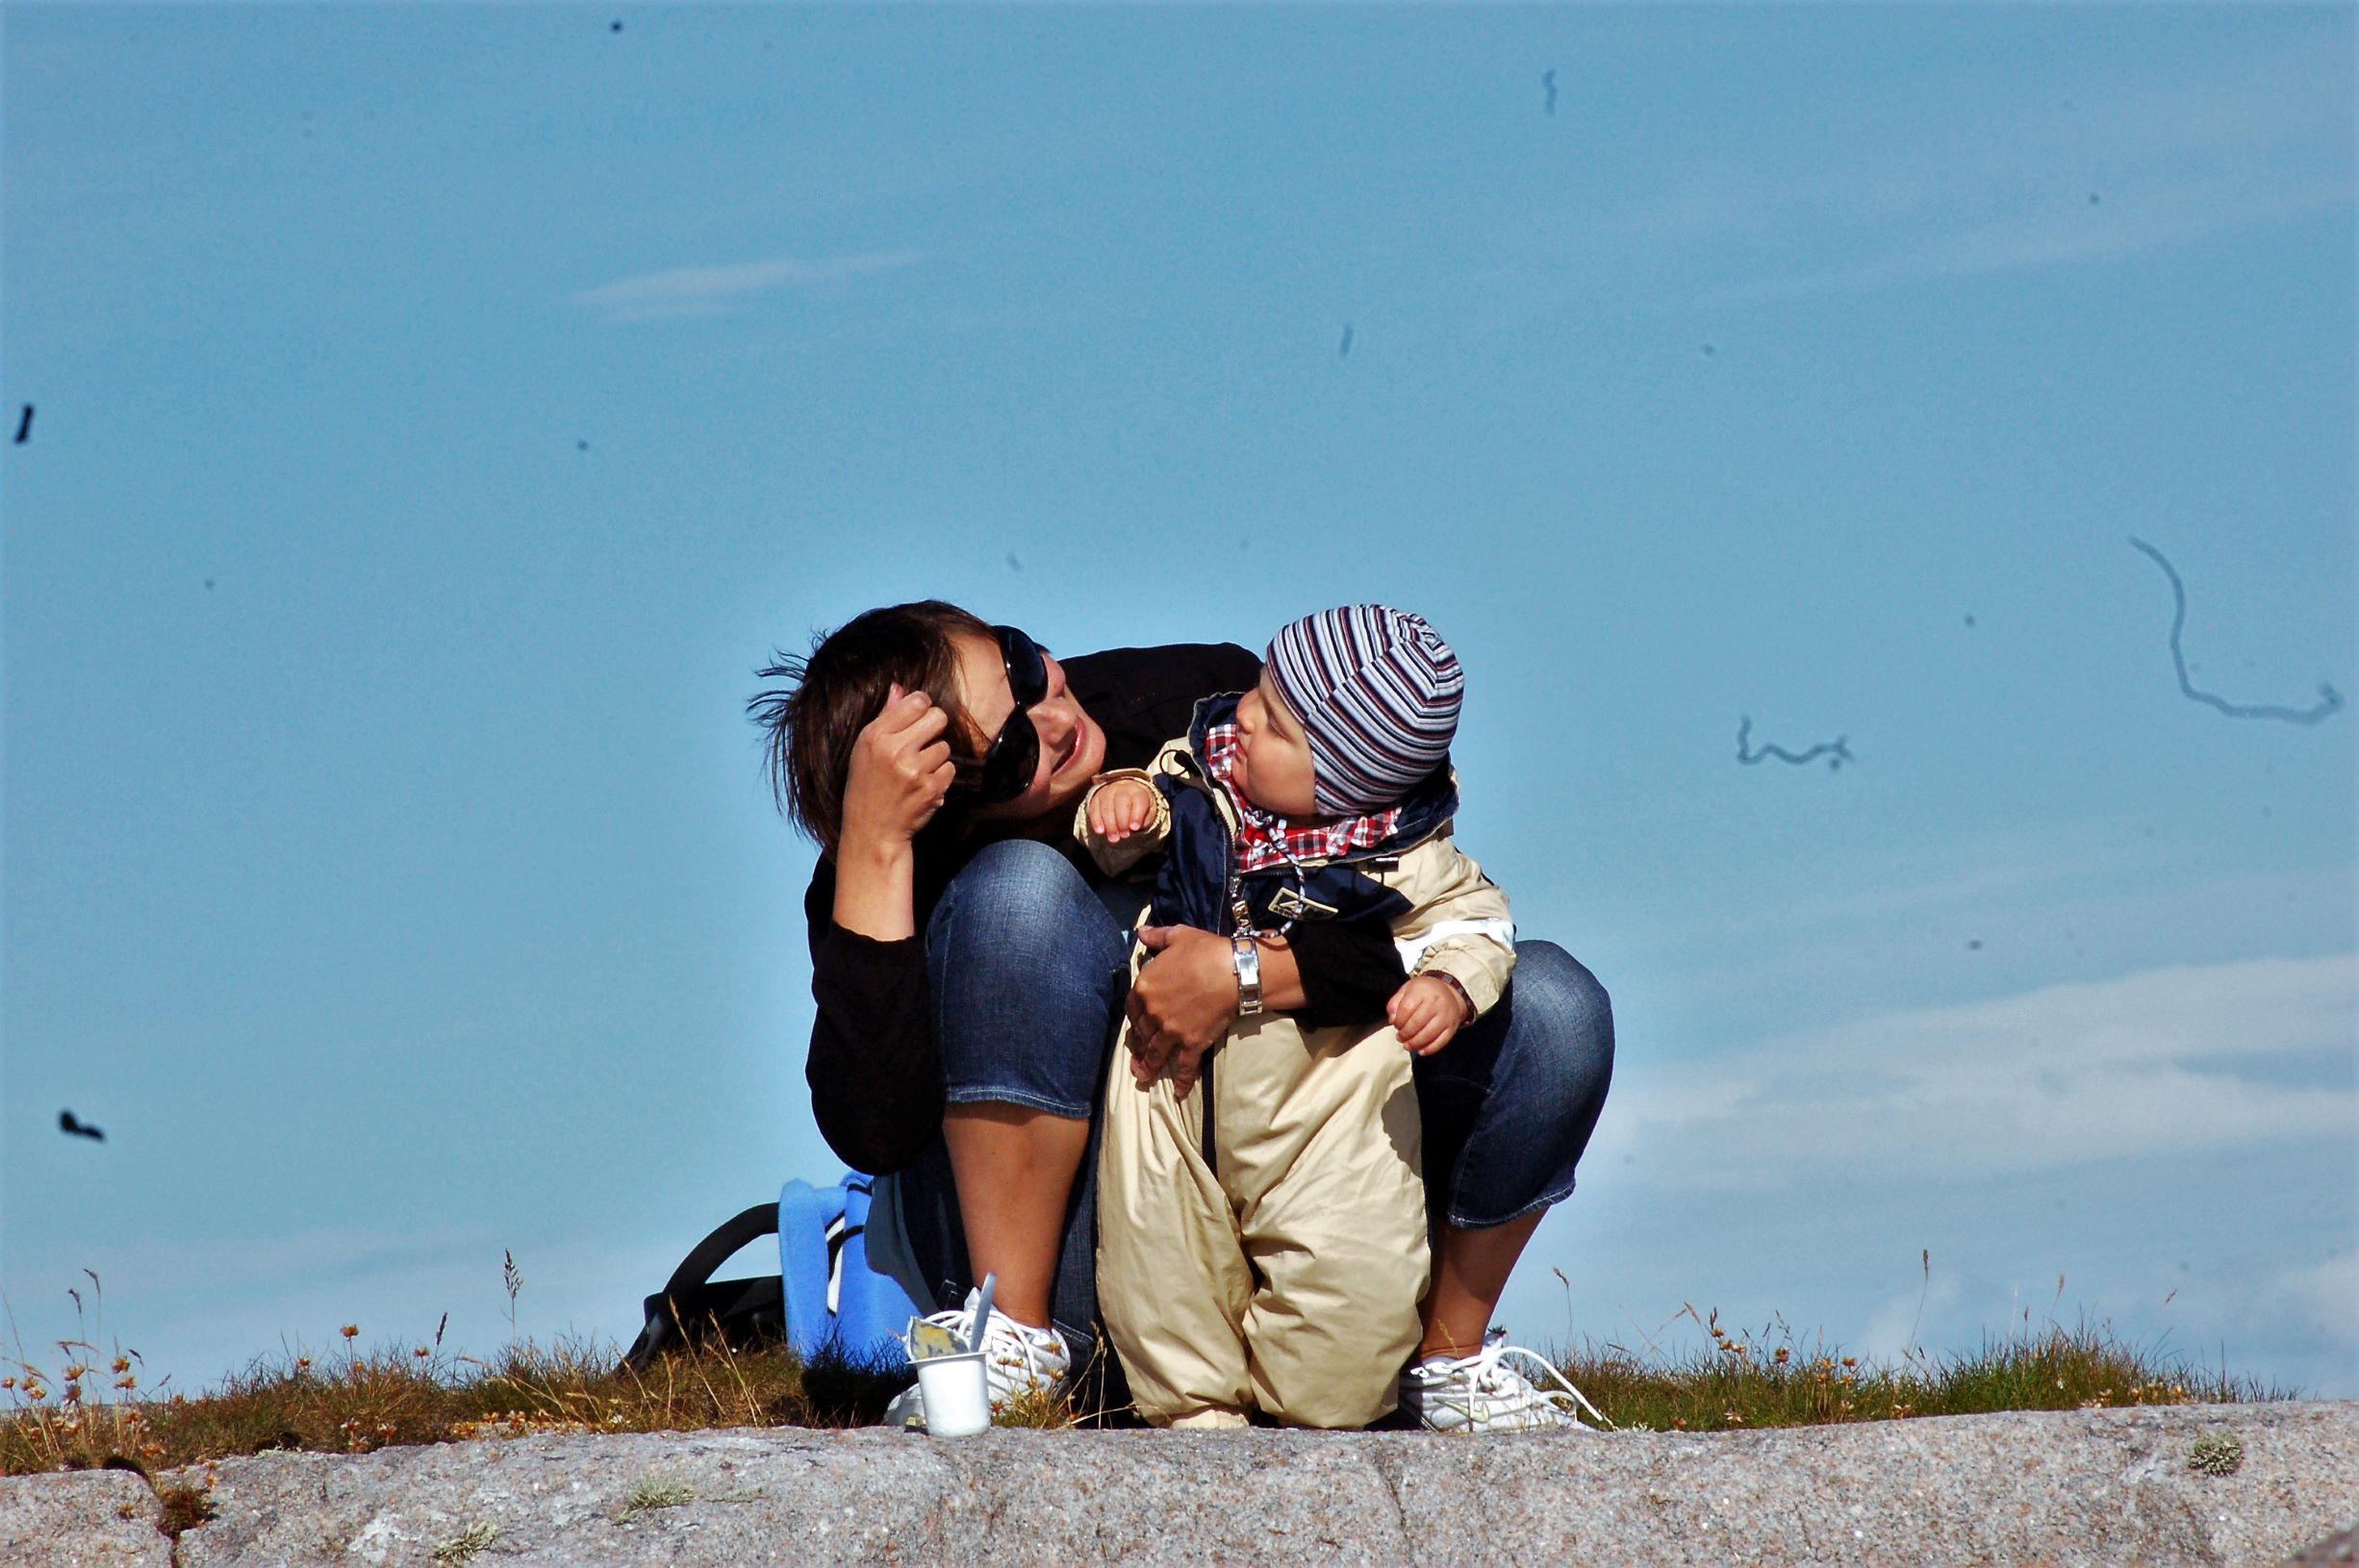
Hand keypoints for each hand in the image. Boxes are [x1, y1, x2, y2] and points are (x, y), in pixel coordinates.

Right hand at [837, 684, 955, 856]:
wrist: (872, 830)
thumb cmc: (867, 785)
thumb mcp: (864, 749)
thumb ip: (886, 717)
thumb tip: (899, 687)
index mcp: (875, 736)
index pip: (917, 701)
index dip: (922, 707)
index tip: (919, 718)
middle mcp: (894, 750)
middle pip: (938, 718)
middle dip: (934, 727)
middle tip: (923, 741)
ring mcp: (914, 770)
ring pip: (944, 746)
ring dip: (936, 756)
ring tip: (918, 768)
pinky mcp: (930, 789)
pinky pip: (949, 768)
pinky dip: (940, 776)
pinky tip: (924, 784)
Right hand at [1086, 777, 1159, 843]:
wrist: (1127, 798)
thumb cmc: (1139, 809)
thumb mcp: (1148, 814)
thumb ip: (1144, 820)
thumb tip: (1134, 827)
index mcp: (1139, 791)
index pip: (1138, 799)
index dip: (1136, 814)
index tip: (1134, 828)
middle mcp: (1123, 788)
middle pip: (1121, 801)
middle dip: (1122, 820)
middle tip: (1124, 835)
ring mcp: (1108, 791)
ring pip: (1106, 804)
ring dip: (1109, 823)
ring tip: (1113, 838)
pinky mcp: (1097, 797)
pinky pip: (1094, 807)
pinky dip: (1096, 820)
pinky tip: (1100, 831)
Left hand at [1127, 925, 1241, 1095]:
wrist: (1233, 971)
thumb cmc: (1206, 950)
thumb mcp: (1179, 936)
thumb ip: (1157, 937)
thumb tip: (1142, 933)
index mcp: (1145, 987)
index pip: (1132, 1007)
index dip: (1134, 1017)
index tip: (1136, 1023)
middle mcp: (1153, 1012)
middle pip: (1142, 1033)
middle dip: (1139, 1044)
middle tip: (1137, 1054)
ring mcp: (1172, 1031)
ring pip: (1156, 1053)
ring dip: (1148, 1067)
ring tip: (1143, 1077)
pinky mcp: (1192, 1043)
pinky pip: (1185, 1066)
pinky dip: (1182, 1081)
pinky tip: (1180, 1092)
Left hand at [1389, 974, 1467, 1056]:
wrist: (1451, 993)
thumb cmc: (1425, 992)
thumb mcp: (1407, 989)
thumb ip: (1395, 1003)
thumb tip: (1392, 1020)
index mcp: (1422, 990)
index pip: (1406, 1008)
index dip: (1398, 1021)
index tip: (1396, 1025)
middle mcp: (1436, 1002)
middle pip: (1417, 1023)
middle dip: (1405, 1034)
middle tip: (1400, 1037)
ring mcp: (1446, 1015)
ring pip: (1429, 1034)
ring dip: (1415, 1043)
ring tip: (1408, 1045)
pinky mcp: (1452, 1026)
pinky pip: (1441, 1041)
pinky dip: (1430, 1049)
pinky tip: (1421, 1050)